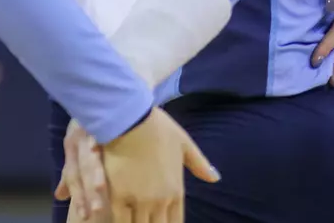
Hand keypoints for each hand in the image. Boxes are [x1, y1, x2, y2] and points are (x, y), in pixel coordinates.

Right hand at [58, 110, 217, 222]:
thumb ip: (200, 164)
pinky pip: (120, 222)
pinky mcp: (118, 197)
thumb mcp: (184, 143)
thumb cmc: (158, 128)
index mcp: (176, 190)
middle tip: (150, 222)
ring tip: (136, 222)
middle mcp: (160, 201)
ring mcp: (139, 201)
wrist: (132, 120)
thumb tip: (216, 178)